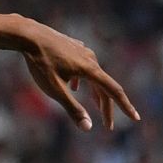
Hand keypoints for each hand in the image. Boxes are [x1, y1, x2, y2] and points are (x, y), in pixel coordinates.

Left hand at [20, 18, 139, 130]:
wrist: (27, 34)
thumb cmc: (40, 62)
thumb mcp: (55, 89)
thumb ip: (72, 108)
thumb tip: (88, 128)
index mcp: (90, 69)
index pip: (114, 91)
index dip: (125, 106)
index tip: (135, 118)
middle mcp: (90, 58)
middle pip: (104, 85)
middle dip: (106, 106)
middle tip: (107, 125)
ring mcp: (81, 49)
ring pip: (94, 75)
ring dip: (96, 92)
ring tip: (95, 106)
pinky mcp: (72, 45)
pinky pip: (83, 65)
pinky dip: (84, 79)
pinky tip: (74, 85)